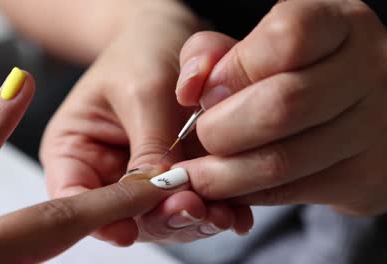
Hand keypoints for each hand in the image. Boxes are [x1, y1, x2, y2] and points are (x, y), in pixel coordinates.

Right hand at [40, 2, 252, 244]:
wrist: (165, 40)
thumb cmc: (140, 53)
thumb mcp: (141, 90)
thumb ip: (150, 144)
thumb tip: (164, 194)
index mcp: (73, 151)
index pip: (73, 197)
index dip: (98, 219)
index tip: (128, 228)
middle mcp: (105, 173)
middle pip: (122, 216)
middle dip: (159, 219)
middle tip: (193, 209)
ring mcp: (141, 180)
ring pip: (161, 217)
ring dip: (191, 220)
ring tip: (220, 213)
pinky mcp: (174, 179)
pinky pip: (190, 203)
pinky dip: (213, 210)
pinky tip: (234, 212)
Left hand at [175, 0, 386, 215]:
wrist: (356, 110)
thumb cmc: (291, 71)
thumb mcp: (254, 46)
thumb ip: (212, 54)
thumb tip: (189, 90)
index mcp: (339, 24)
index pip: (285, 38)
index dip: (234, 70)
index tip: (208, 93)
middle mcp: (367, 71)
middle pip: (280, 106)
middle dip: (220, 130)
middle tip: (203, 135)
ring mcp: (372, 128)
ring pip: (280, 162)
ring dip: (221, 175)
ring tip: (196, 174)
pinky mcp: (363, 177)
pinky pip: (288, 194)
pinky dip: (244, 194)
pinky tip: (227, 185)